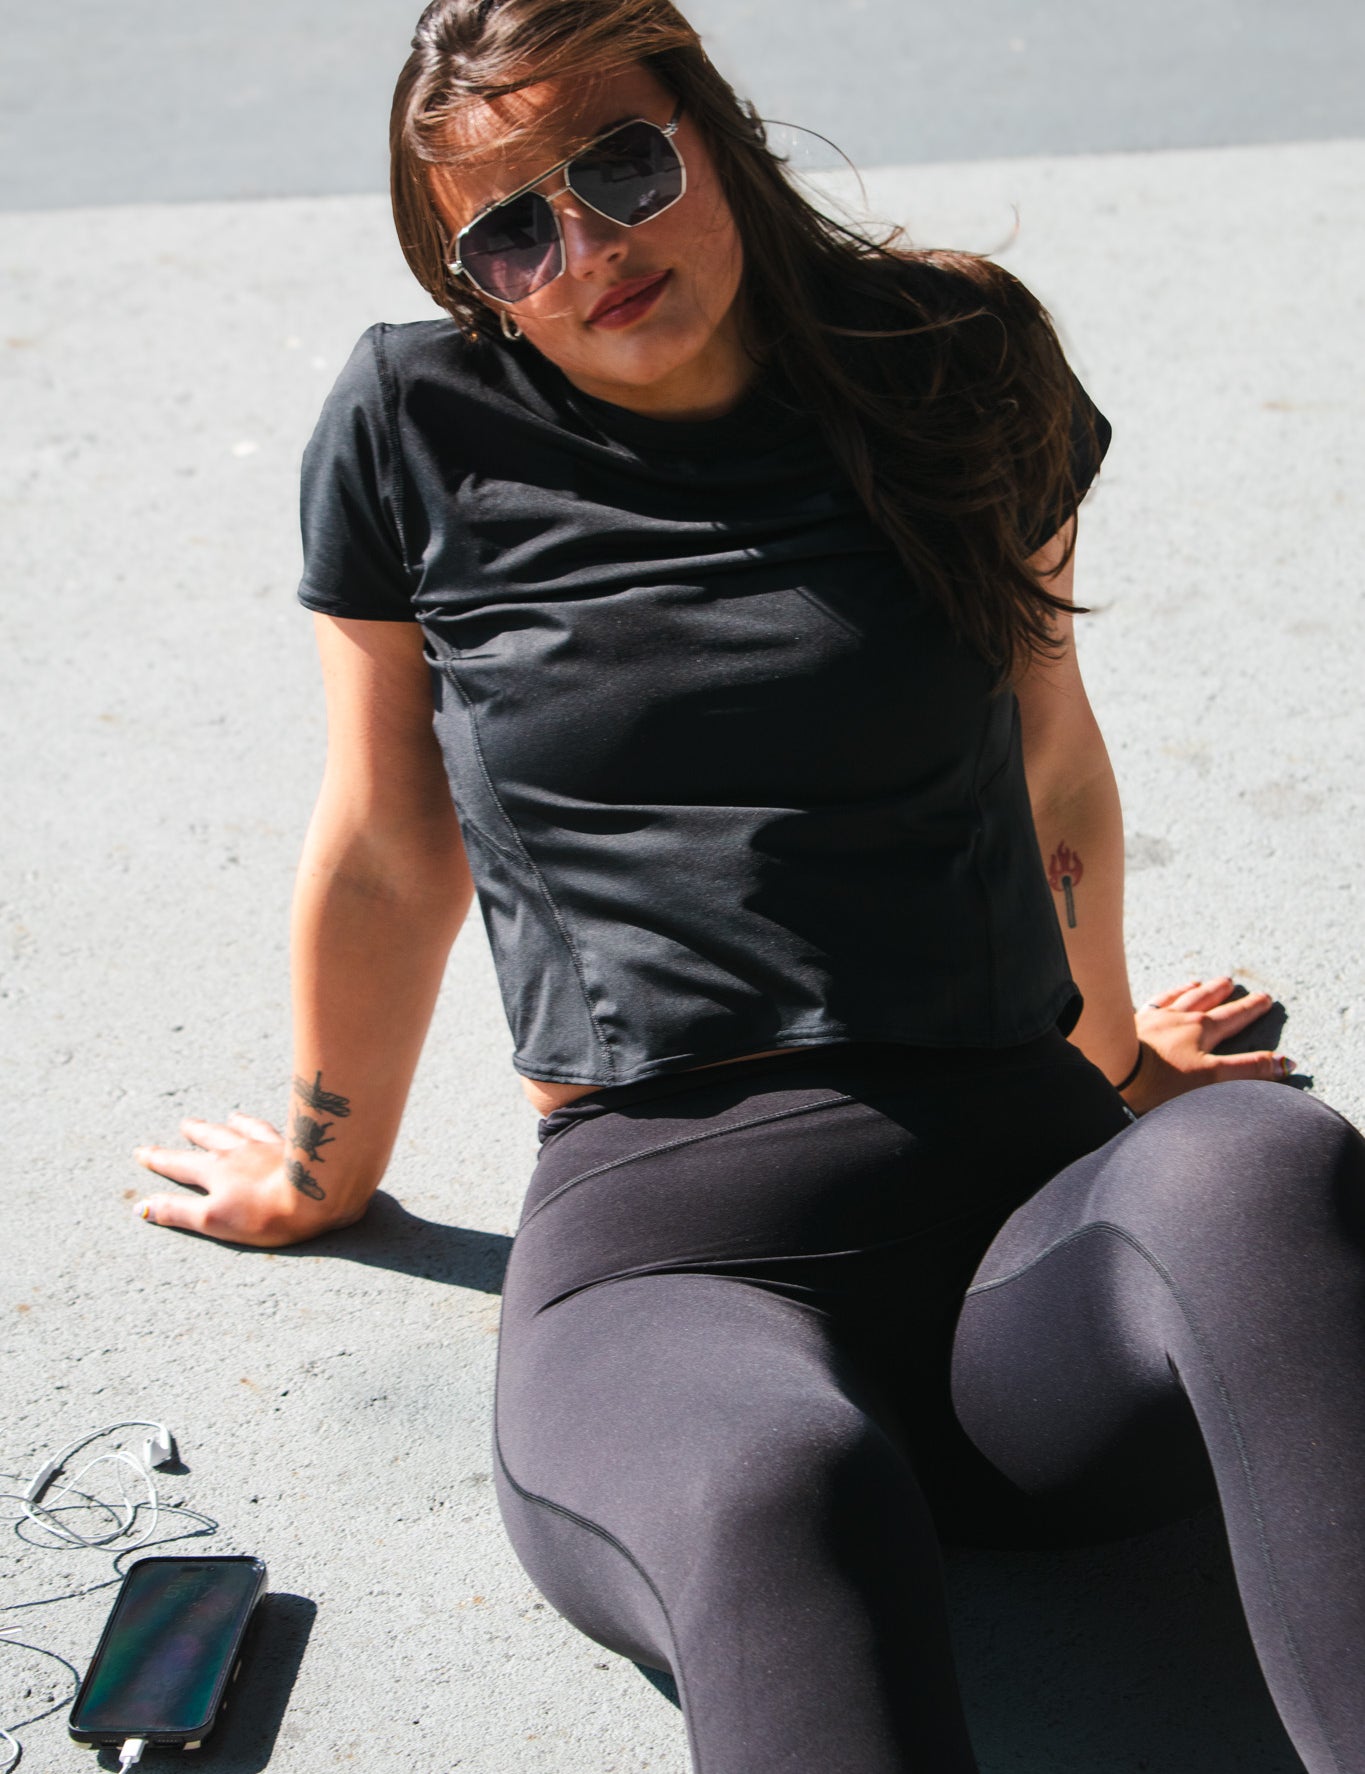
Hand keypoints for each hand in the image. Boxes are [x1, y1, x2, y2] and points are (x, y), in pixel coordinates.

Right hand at [132, 1113, 344, 1247]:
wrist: (316, 1192)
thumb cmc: (265, 1214)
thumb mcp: (213, 1220)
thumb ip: (177, 1212)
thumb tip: (140, 1207)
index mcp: (215, 1173)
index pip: (179, 1165)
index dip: (159, 1160)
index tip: (141, 1151)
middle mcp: (237, 1152)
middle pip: (209, 1139)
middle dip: (192, 1135)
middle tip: (182, 1125)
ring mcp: (265, 1146)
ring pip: (238, 1129)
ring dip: (224, 1124)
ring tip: (220, 1118)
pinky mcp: (292, 1144)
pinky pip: (269, 1128)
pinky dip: (257, 1122)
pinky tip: (258, 1119)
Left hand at [1124, 977, 1295, 1114]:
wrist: (1112, 1070)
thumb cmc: (1161, 1079)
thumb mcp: (1212, 1077)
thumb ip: (1248, 1069)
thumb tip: (1286, 1062)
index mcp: (1201, 1030)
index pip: (1233, 1017)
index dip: (1250, 1009)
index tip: (1265, 999)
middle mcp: (1178, 1018)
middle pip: (1206, 1001)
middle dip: (1224, 994)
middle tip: (1234, 982)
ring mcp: (1152, 1019)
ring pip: (1178, 998)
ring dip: (1194, 990)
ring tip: (1201, 982)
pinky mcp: (1129, 1024)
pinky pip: (1151, 1003)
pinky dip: (1162, 997)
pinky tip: (1161, 997)